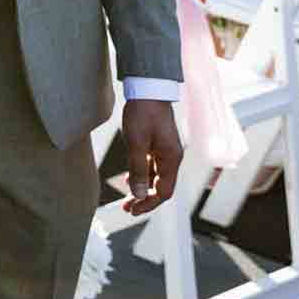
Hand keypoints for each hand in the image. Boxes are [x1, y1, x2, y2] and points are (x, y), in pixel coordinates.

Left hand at [120, 99, 183, 214]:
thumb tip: (139, 195)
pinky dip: (142, 175)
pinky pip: (152, 166)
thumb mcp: (137, 143)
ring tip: (127, 199)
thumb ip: (138, 170)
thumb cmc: (143, 114)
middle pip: (161, 187)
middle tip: (127, 209)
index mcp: (171, 159)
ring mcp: (165, 151)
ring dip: (142, 189)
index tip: (132, 210)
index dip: (149, 203)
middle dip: (145, 199)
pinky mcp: (158, 144)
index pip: (164, 191)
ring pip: (156, 177)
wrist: (148, 88)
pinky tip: (130, 180)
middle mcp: (172, 158)